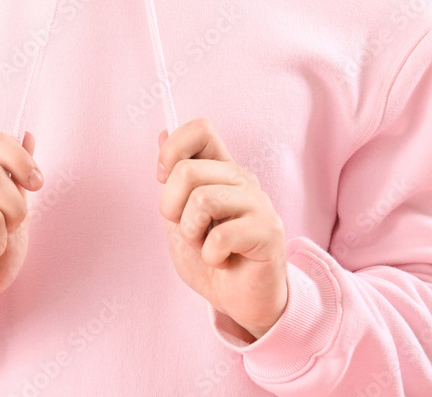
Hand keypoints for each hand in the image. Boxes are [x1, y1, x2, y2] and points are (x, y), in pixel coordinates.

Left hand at [156, 117, 287, 341]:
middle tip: (189, 230)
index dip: (173, 149)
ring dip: (192, 233)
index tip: (163, 178)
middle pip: (187, 170)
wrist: (239, 302)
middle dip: (171, 207)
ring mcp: (258, 202)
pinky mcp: (268, 231)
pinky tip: (222, 259)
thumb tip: (163, 132)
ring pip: (202, 199)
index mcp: (221, 169)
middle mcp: (242, 179)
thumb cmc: (210, 257)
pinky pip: (220, 235)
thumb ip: (173, 178)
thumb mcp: (180, 216)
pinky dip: (211, 255)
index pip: (201, 129)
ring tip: (206, 246)